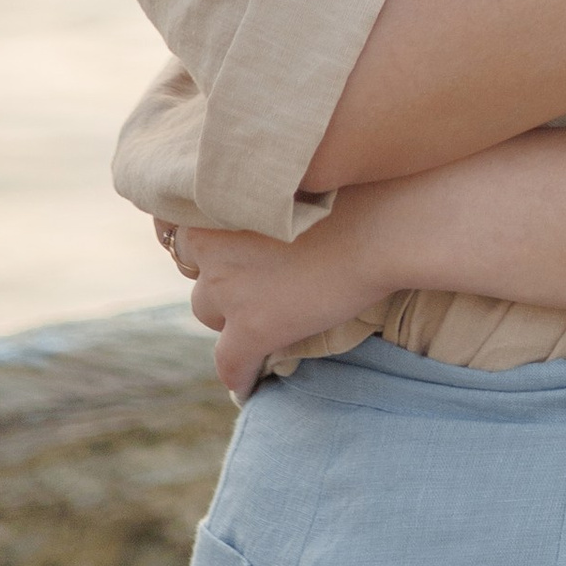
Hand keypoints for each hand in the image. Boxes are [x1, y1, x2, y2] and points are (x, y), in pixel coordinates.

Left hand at [166, 193, 398, 399]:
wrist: (380, 226)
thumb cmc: (350, 189)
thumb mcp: (287, 180)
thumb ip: (258, 199)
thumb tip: (252, 207)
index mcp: (215, 199)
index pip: (185, 225)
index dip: (208, 238)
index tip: (225, 244)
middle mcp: (210, 243)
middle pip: (195, 268)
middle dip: (217, 274)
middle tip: (251, 275)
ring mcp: (228, 288)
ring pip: (207, 311)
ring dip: (227, 313)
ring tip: (257, 318)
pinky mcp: (252, 328)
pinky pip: (230, 363)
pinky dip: (239, 375)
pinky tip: (248, 385)